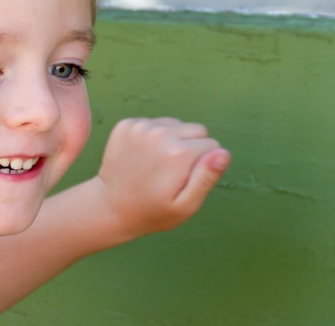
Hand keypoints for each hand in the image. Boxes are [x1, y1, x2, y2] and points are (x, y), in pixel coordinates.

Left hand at [95, 117, 230, 240]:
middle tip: (173, 172)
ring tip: (158, 165)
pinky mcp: (126, 125)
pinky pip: (155, 122)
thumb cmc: (154, 211)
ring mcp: (141, 127)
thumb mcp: (187, 205)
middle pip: (197, 130)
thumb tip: (223, 153)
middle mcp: (160, 134)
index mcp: (179, 153)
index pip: (213, 145)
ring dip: (172, 141)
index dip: (205, 164)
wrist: (111, 207)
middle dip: (192, 148)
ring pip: (176, 124)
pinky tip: (143, 157)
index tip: (186, 179)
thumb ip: (207, 178)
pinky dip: (153, 137)